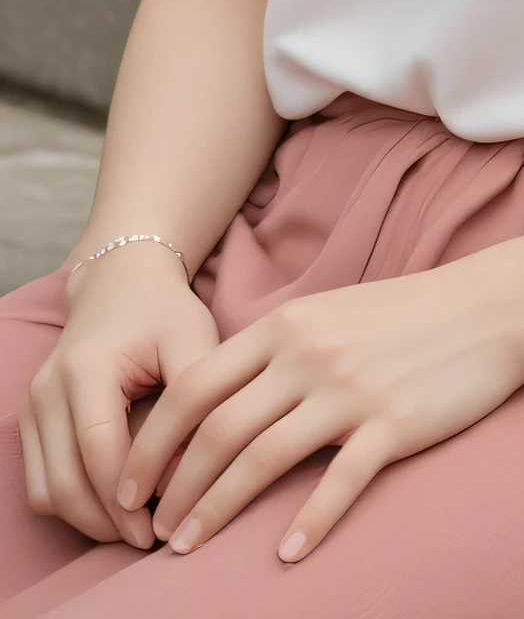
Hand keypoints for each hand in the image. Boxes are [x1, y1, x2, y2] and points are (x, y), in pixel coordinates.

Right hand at [19, 247, 218, 548]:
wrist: (120, 283)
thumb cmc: (163, 313)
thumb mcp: (193, 339)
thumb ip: (195, 402)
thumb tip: (186, 476)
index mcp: (87, 366)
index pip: (99, 450)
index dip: (128, 498)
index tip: (161, 526)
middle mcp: (49, 388)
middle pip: (65, 482)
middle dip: (107, 521)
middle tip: (150, 537)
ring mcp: (34, 404)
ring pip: (46, 492)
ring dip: (87, 520)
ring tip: (134, 526)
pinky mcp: (32, 419)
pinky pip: (40, 483)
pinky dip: (72, 505)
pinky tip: (113, 505)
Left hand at [119, 236, 523, 562]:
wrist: (488, 307)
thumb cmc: (405, 315)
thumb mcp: (328, 313)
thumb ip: (276, 348)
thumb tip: (222, 398)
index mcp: (286, 325)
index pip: (196, 385)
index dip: (154, 438)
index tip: (130, 480)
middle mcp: (308, 354)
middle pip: (218, 428)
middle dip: (174, 485)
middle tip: (149, 529)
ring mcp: (350, 390)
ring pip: (262, 457)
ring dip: (216, 508)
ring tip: (187, 547)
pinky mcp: (392, 424)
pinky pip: (338, 482)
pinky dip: (308, 522)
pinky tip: (285, 555)